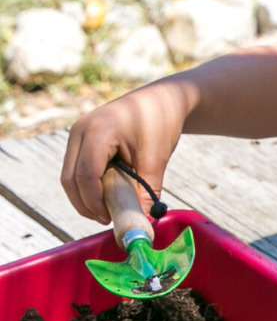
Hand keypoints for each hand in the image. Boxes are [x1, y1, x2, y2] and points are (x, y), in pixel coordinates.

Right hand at [61, 82, 189, 223]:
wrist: (162, 99)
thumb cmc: (160, 123)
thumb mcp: (156, 158)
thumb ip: (148, 191)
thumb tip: (144, 221)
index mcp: (97, 131)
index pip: (86, 176)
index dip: (94, 202)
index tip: (111, 218)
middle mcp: (80, 130)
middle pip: (70, 178)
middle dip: (85, 203)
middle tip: (107, 219)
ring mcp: (77, 132)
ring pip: (69, 174)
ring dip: (84, 196)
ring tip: (107, 210)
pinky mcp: (81, 137)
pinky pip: (76, 167)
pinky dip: (86, 184)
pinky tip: (105, 195)